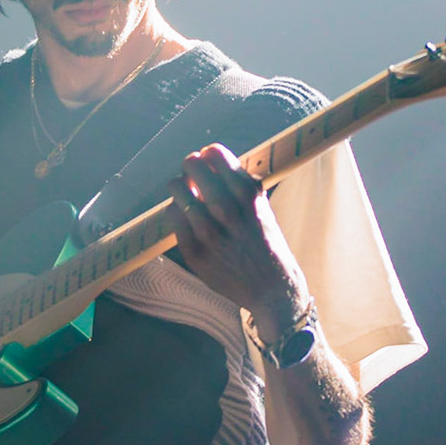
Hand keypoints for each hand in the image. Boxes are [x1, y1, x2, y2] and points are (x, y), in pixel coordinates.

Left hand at [168, 144, 309, 338]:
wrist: (272, 290)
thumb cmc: (268, 246)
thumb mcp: (263, 209)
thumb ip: (242, 187)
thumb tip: (218, 163)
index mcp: (248, 196)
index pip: (216, 154)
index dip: (210, 154)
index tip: (209, 157)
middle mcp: (227, 210)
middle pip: (193, 166)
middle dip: (191, 164)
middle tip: (192, 171)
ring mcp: (208, 232)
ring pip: (177, 189)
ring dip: (180, 186)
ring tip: (185, 192)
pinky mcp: (194, 251)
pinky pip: (173, 216)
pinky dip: (177, 210)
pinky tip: (185, 214)